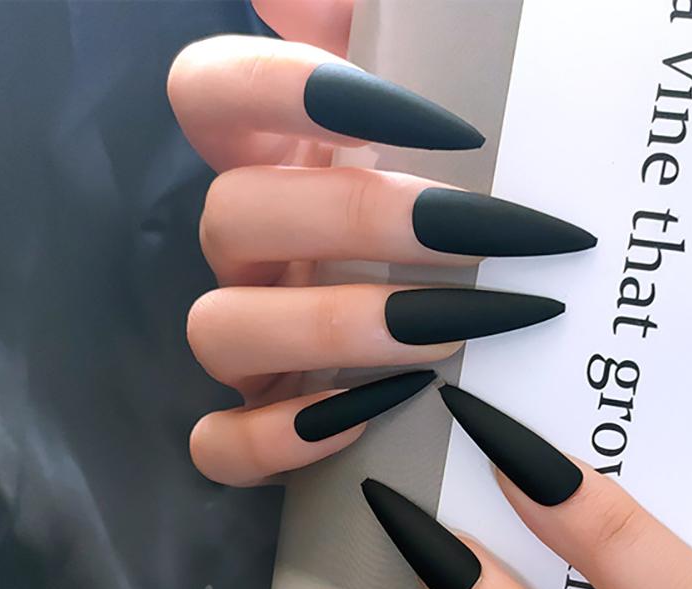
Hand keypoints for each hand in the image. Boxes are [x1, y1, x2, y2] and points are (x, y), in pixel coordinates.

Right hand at [167, 0, 591, 485]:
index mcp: (275, 156)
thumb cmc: (467, 202)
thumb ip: (379, 29)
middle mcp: (247, 244)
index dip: (290, 91)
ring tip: (447, 331)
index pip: (208, 90)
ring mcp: (244, 337)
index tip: (430, 119)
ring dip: (332, 328)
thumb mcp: (443, 105)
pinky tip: (371, 414)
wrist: (483, 326)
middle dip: (355, 221)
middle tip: (476, 230)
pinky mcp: (253, 424)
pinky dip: (279, 438)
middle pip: (229, 215)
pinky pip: (220, 443)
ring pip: (216, 330)